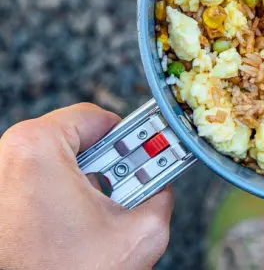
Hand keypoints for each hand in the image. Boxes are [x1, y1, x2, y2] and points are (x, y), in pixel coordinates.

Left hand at [0, 103, 173, 269]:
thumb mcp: (142, 231)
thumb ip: (162, 194)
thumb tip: (161, 187)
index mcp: (38, 147)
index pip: (97, 117)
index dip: (132, 138)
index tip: (147, 157)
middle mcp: (7, 156)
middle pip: (77, 140)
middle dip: (109, 165)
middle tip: (126, 191)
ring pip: (58, 163)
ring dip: (87, 182)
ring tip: (100, 212)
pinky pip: (37, 184)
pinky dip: (62, 198)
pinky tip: (77, 224)